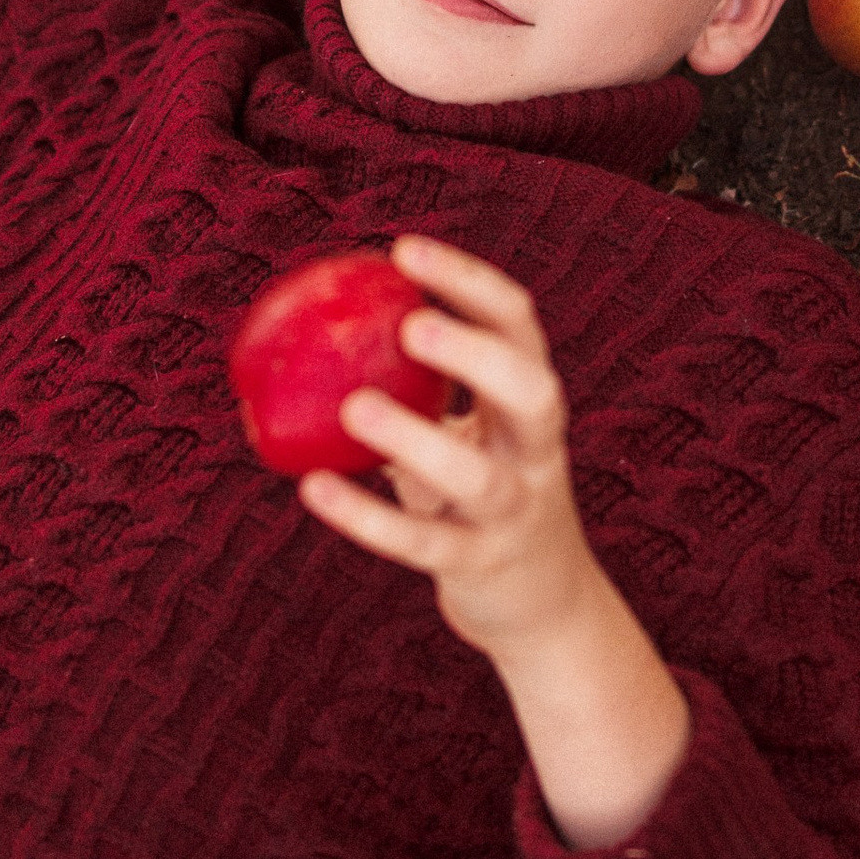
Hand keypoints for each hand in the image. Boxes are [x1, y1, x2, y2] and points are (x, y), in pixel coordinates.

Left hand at [296, 235, 599, 664]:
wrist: (545, 608)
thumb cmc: (485, 496)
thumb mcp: (471, 433)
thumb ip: (420, 390)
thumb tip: (316, 329)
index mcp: (532, 404)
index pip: (519, 326)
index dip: (469, 283)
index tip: (403, 250)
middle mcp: (536, 453)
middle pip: (533, 392)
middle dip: (476, 354)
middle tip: (410, 327)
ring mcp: (515, 513)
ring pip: (479, 476)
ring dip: (417, 439)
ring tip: (355, 407)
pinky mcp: (480, 567)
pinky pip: (424, 541)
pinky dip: (368, 516)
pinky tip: (314, 487)